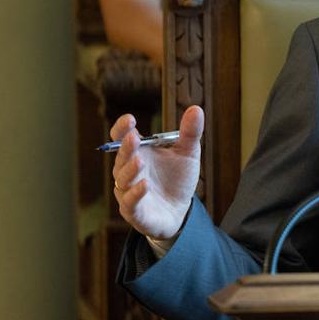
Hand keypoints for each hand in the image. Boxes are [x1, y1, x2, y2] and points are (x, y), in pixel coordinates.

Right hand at [111, 105, 202, 240]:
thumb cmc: (177, 178)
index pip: (122, 138)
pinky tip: (144, 185)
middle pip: (122, 157)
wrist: (180, 210)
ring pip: (123, 180)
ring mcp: (128, 191)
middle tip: (134, 138)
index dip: (122, 128)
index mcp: (138, 152)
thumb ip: (190, 133)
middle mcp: (128, 171)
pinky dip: (135, 194)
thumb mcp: (187, 153)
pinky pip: (130, 202)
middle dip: (126, 147)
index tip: (129, 119)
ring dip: (131, 170)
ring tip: (140, 161)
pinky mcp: (135, 211)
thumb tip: (196, 108)